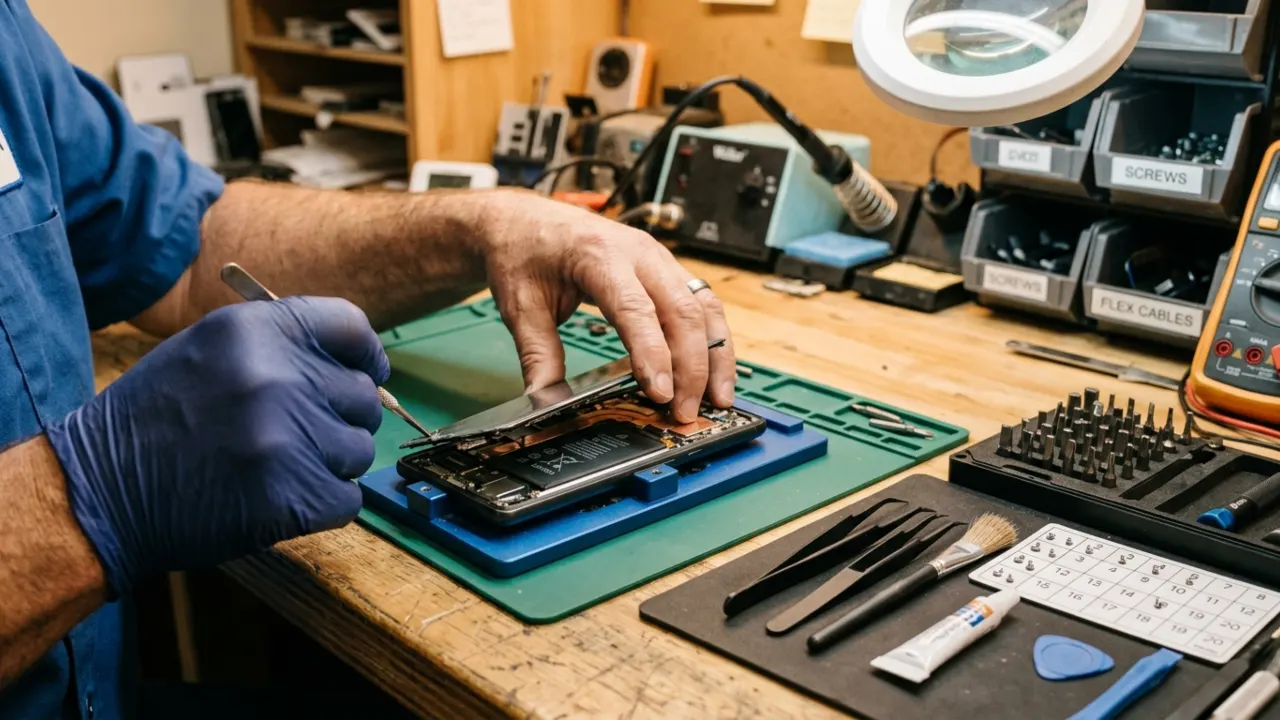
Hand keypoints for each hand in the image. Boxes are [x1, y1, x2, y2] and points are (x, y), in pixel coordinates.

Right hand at [46, 297, 387, 593]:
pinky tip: (279, 498)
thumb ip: (280, 346)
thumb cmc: (155, 420)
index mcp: (256, 331)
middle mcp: (278, 376)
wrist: (100, 493)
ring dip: (330, 463)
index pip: (351, 326)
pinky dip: (323, 504)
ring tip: (277, 466)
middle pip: (362, 395)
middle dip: (338, 417)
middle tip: (295, 435)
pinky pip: (348, 498)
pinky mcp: (292, 496)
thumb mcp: (208, 350)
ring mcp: (288, 439)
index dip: (366, 354)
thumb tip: (357, 364)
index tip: (367, 373)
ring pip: (358, 449)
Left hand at [477, 191, 735, 422]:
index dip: (654, 354)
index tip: (662, 394)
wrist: (523, 219)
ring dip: (715, 354)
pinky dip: (712, 338)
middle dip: (692, 366)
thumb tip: (546, 401)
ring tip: (718, 398)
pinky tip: (714, 369)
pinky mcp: (665, 267)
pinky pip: (701, 301)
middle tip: (686, 411)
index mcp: (598, 255)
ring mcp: (657, 257)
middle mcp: (638, 252)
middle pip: (682, 310)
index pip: (636, 309)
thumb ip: (538, 356)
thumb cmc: (524, 252)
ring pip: (703, 306)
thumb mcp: (520, 306)